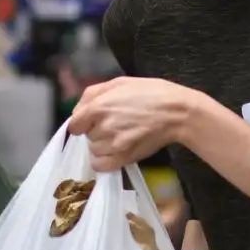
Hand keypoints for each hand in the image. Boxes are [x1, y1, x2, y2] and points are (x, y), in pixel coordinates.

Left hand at [68, 77, 200, 171]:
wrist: (176, 112)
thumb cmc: (150, 93)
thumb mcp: (119, 82)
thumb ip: (92, 94)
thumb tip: (78, 111)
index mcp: (98, 107)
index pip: (74, 125)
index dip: (82, 123)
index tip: (91, 122)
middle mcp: (102, 127)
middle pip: (86, 137)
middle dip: (96, 131)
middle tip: (115, 124)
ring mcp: (113, 144)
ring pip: (94, 151)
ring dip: (103, 146)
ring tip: (120, 136)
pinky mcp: (124, 158)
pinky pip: (101, 166)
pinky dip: (105, 161)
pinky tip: (116, 151)